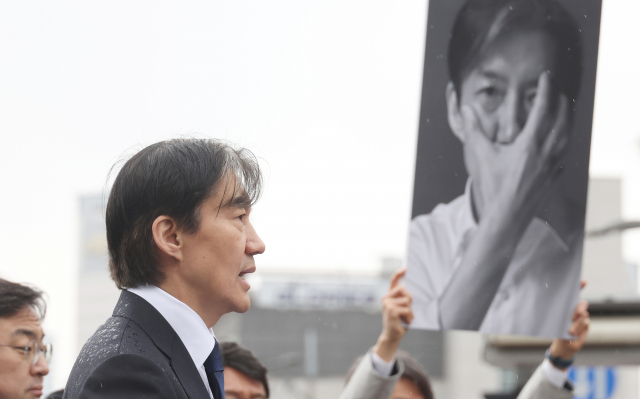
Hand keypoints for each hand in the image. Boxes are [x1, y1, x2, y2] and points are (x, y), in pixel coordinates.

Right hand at [373, 268, 412, 361]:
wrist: (392, 336)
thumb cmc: (400, 322)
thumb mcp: (403, 309)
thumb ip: (405, 300)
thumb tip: (413, 293)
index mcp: (390, 296)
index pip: (393, 281)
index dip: (399, 273)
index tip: (405, 268)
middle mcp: (386, 298)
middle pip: (404, 289)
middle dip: (410, 299)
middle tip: (407, 311)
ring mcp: (387, 303)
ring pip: (407, 300)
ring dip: (410, 311)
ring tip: (405, 318)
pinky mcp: (391, 310)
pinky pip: (407, 309)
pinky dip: (409, 317)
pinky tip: (404, 323)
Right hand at [461, 72, 569, 219]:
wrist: (505, 217)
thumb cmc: (493, 187)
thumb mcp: (480, 156)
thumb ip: (474, 130)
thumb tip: (466, 110)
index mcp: (529, 144)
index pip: (543, 109)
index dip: (546, 90)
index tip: (546, 77)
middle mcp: (546, 153)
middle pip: (562, 120)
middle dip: (563, 102)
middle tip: (559, 91)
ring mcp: (552, 167)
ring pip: (567, 138)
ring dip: (568, 122)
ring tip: (565, 114)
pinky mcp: (552, 180)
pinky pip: (563, 159)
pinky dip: (563, 148)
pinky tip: (560, 149)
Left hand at [549, 282, 589, 367]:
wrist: (562, 345)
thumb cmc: (556, 331)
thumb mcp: (556, 323)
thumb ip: (561, 316)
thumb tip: (568, 312)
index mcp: (566, 307)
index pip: (574, 295)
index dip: (579, 287)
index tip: (584, 282)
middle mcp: (575, 311)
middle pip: (582, 304)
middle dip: (579, 307)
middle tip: (575, 314)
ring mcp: (581, 318)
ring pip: (584, 315)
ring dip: (577, 323)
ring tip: (570, 331)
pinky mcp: (586, 326)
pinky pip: (586, 323)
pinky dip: (580, 329)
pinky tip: (575, 334)